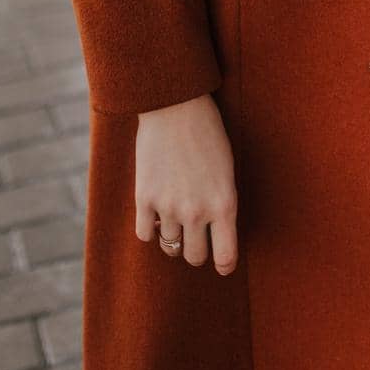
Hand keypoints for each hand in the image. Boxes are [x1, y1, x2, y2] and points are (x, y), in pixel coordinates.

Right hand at [135, 94, 238, 274]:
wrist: (175, 104)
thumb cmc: (207, 132)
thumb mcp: (226, 169)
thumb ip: (221, 202)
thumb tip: (215, 232)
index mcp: (224, 204)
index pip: (226, 256)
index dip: (224, 264)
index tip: (221, 264)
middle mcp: (197, 211)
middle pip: (195, 257)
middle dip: (196, 250)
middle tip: (196, 237)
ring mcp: (168, 207)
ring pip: (170, 246)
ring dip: (174, 237)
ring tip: (175, 222)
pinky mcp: (144, 198)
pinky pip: (145, 234)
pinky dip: (150, 229)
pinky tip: (155, 215)